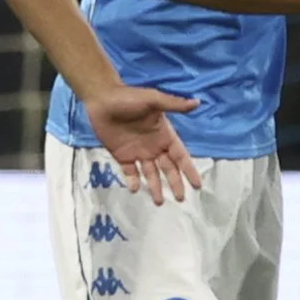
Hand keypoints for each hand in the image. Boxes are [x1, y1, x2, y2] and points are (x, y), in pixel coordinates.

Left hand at [83, 86, 203, 205]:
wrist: (102, 98)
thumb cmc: (129, 97)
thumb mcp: (153, 99)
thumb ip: (174, 104)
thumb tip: (197, 103)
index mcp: (164, 134)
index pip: (180, 156)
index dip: (189, 170)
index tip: (197, 185)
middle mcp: (154, 146)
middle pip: (168, 169)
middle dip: (175, 183)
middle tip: (180, 199)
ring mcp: (138, 152)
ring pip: (150, 174)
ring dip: (155, 187)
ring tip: (159, 202)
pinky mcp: (122, 156)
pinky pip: (130, 172)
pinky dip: (133, 181)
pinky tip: (135, 189)